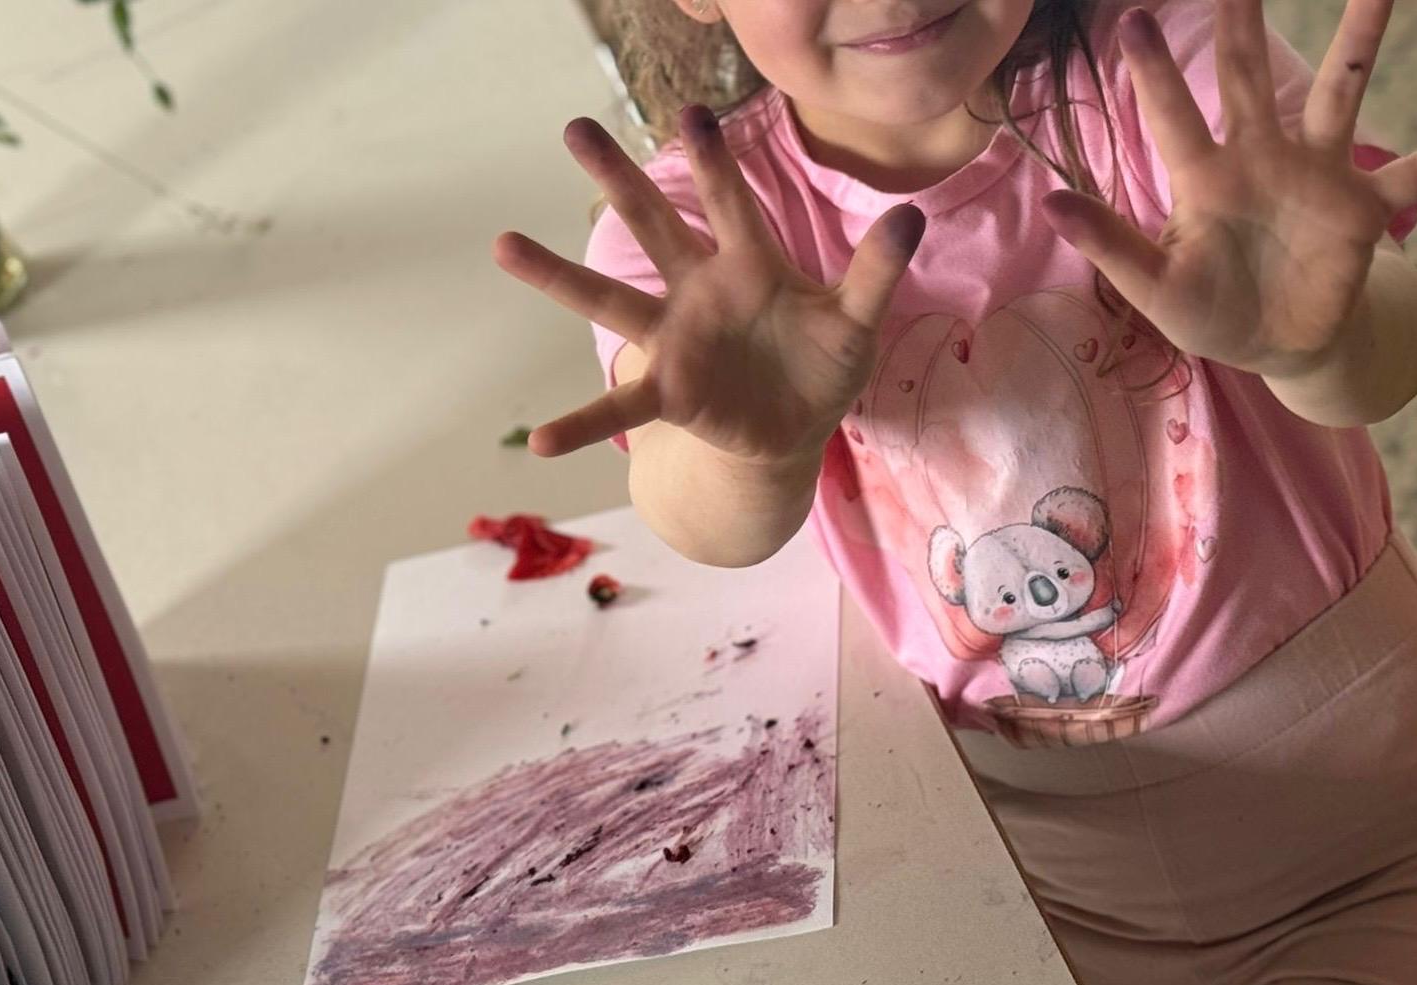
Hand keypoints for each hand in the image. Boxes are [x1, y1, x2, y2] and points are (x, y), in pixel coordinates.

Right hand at [493, 106, 925, 460]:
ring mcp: (675, 341)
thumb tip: (912, 215)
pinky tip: (538, 442)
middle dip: (619, 179)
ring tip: (504, 242)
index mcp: (747, 264)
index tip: (692, 112)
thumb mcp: (856, 319)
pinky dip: (581, 424)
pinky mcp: (669, 393)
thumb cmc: (822, 362)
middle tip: (575, 128)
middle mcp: (698, 291)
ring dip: (557, 274)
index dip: (714, 162)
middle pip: (654, 226)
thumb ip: (876, 272)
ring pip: (611, 300)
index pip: (731, 203)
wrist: (797, 425)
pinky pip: (618, 408)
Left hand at [1040, 0, 1416, 377]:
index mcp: (1205, 178)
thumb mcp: (1154, 286)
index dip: (1156, 73)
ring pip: (1339, 95)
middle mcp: (1261, 159)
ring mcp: (1316, 176)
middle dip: (1243, 20)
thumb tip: (1050, 205)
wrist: (1273, 345)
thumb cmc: (1207, 310)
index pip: (1174, 116)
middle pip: (1250, 75)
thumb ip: (1110, 245)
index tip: (1136, 20)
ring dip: (1359, 44)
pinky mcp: (1362, 210)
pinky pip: (1414, 176)